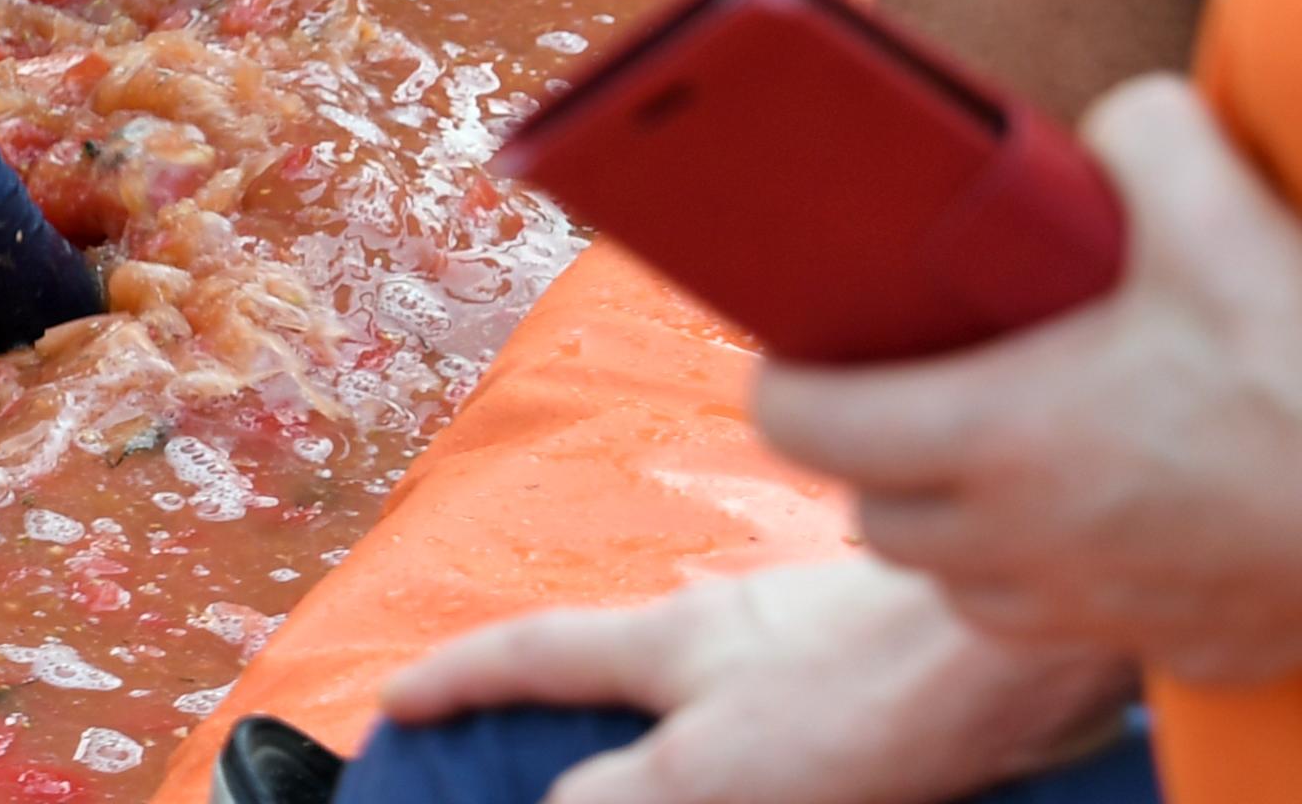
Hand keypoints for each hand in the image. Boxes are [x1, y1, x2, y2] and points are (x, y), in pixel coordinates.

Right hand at [374, 556, 1133, 803]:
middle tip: (520, 749)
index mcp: (666, 642)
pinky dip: (750, 750)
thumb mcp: (716, 771)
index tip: (397, 701)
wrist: (1016, 656)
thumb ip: (619, 797)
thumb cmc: (868, 697)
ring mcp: (800, 642)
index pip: (530, 652)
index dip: (456, 677)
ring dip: (662, 732)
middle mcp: (723, 628)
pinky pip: (781, 714)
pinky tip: (789, 780)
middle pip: (616, 662)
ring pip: (702, 688)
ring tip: (657, 780)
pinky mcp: (871, 673)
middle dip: (562, 701)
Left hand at [756, 74, 1301, 682]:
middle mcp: (1028, 539)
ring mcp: (1097, 608)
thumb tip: (1114, 122)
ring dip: (948, 524)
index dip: (784, 383)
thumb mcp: (1221, 213)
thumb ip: (1139, 135)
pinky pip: (1052, 626)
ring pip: (953, 583)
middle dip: (866, 456)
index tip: (799, 349)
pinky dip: (1039, 579)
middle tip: (898, 390)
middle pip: (870, 514)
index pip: (805, 426)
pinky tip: (1082, 513)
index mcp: (1005, 434)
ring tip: (985, 452)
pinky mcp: (1174, 646)